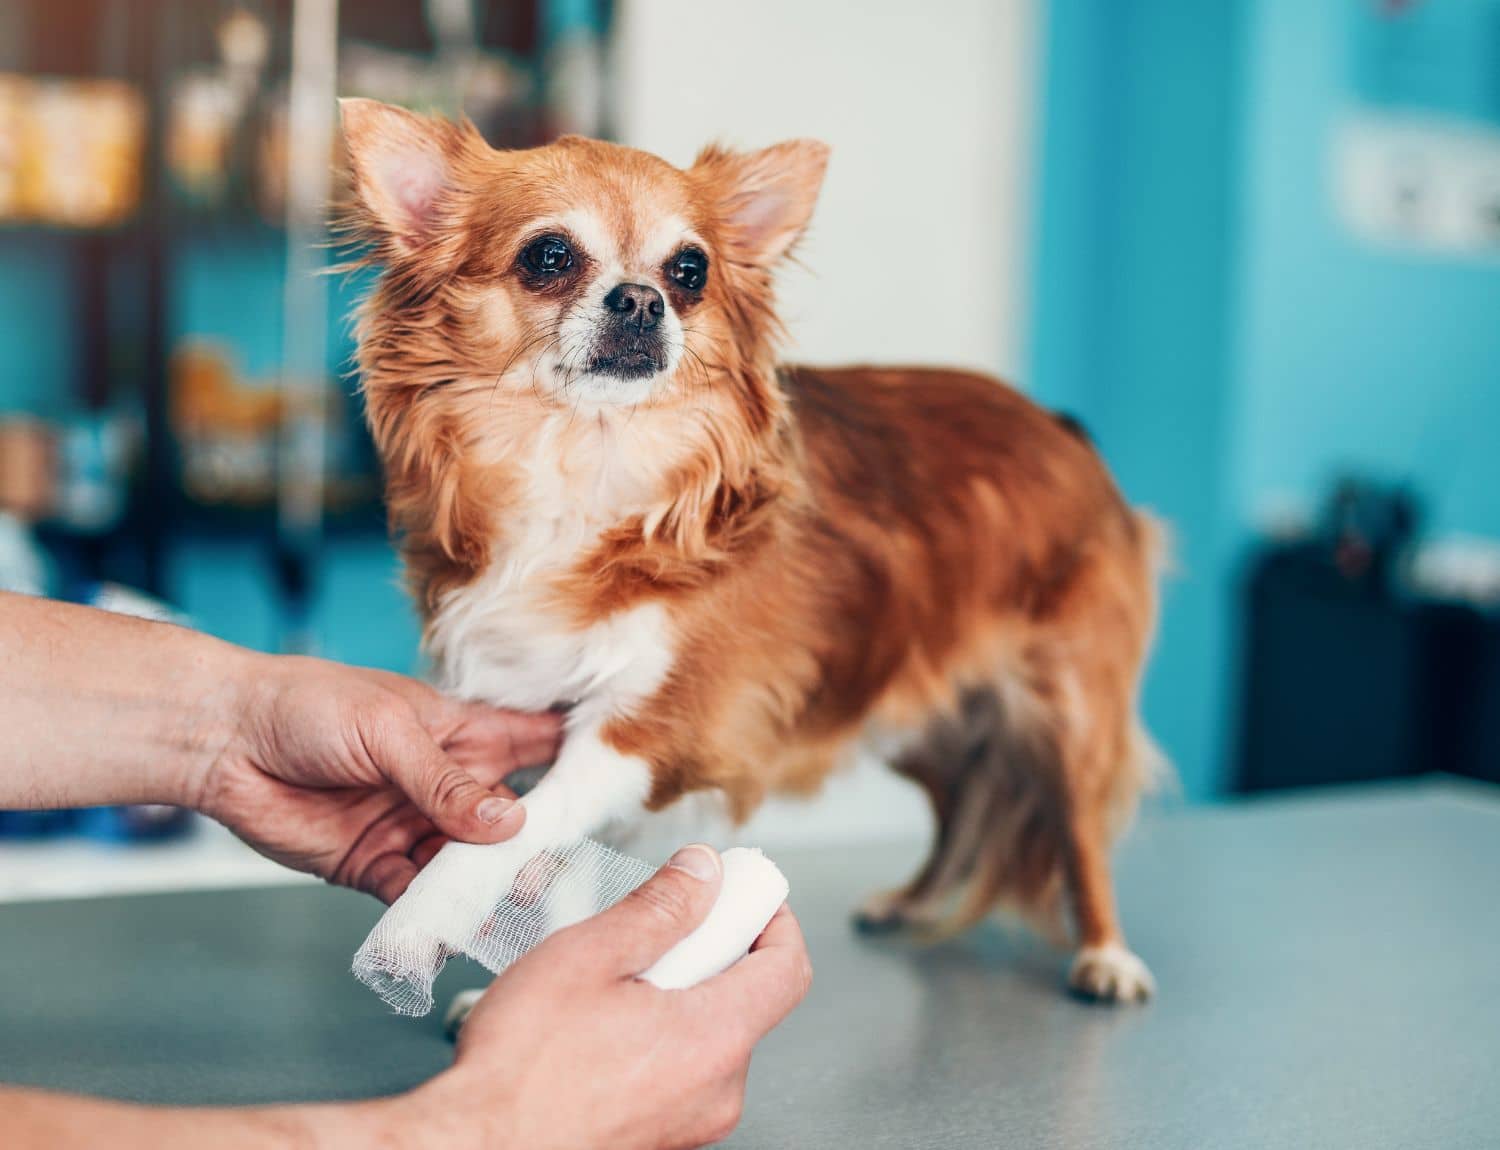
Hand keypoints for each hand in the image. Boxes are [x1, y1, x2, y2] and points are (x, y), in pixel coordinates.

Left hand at [197, 654, 562, 901]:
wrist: (224, 740)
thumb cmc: (308, 706)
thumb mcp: (388, 732)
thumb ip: (445, 782)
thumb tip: (508, 824)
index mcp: (462, 734)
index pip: (535, 744)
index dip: (574, 762)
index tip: (610, 789)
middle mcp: (446, 784)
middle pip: (508, 822)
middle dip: (529, 850)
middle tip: (543, 878)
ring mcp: (413, 826)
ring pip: (466, 867)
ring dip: (482, 891)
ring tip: (500, 914)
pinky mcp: (375, 866)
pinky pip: (415, 898)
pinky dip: (431, 917)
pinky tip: (445, 930)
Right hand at [406, 845, 812, 1149]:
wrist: (476, 1146)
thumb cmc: (522, 1068)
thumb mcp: (590, 955)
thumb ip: (660, 908)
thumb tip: (703, 872)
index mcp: (716, 1039)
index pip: (788, 967)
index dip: (770, 916)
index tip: (741, 892)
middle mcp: (718, 1090)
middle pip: (746, 998)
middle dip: (708, 953)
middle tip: (652, 932)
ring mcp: (692, 1123)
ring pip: (708, 1036)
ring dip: (675, 997)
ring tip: (609, 987)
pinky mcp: (662, 1139)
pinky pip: (679, 1071)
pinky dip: (655, 1038)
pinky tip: (599, 1030)